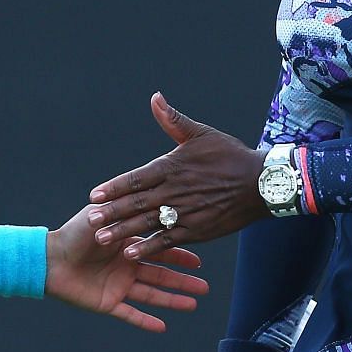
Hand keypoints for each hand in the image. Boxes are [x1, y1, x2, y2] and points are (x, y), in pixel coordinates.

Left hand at [47, 205, 208, 330]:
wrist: (49, 258)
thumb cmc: (74, 233)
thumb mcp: (102, 217)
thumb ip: (122, 211)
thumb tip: (145, 195)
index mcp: (127, 246)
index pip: (159, 250)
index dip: (179, 256)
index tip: (199, 261)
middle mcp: (126, 267)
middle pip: (161, 275)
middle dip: (183, 281)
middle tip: (206, 286)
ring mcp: (118, 286)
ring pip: (151, 295)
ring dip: (172, 301)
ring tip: (194, 304)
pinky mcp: (107, 303)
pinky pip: (130, 315)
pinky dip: (145, 322)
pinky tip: (163, 327)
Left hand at [86, 93, 270, 258]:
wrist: (262, 183)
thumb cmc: (231, 155)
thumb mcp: (201, 134)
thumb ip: (173, 120)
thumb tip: (155, 98)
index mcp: (172, 166)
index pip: (136, 178)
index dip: (114, 187)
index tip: (94, 195)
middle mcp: (175, 191)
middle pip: (137, 203)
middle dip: (111, 212)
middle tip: (90, 219)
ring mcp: (185, 212)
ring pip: (148, 223)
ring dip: (123, 231)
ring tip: (101, 238)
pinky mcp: (197, 230)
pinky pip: (167, 240)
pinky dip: (149, 246)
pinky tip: (131, 253)